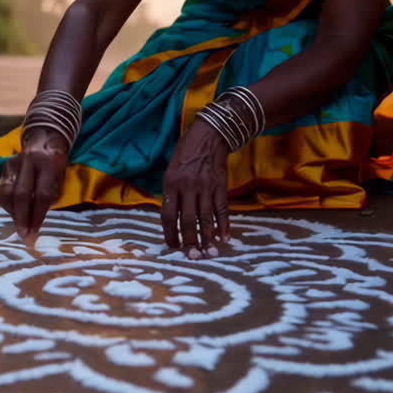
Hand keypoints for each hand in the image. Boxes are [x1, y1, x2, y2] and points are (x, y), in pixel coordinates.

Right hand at [0, 127, 68, 241]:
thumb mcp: (59, 176)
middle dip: (22, 218)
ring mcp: (13, 163)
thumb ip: (48, 195)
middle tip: (24, 236)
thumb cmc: (55, 164)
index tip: (35, 233)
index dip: (38, 215)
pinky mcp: (3, 167)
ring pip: (7, 193)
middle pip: (21, 194)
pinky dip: (7, 205)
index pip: (41, 193)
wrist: (43, 140)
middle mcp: (27, 160)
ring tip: (21, 224)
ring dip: (13, 213)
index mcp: (47, 162)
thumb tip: (35, 224)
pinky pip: (0, 191)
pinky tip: (15, 211)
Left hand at [161, 120, 230, 257]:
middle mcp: (188, 187)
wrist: (209, 135)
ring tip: (208, 252)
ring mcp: (206, 187)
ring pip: (206, 218)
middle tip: (193, 256)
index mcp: (171, 183)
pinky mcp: (221, 186)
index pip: (168, 215)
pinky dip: (224, 225)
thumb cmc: (186, 154)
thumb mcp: (171, 170)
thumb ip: (171, 193)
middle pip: (188, 220)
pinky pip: (222, 210)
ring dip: (207, 237)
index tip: (173, 246)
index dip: (170, 233)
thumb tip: (172, 219)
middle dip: (190, 241)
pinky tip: (224, 238)